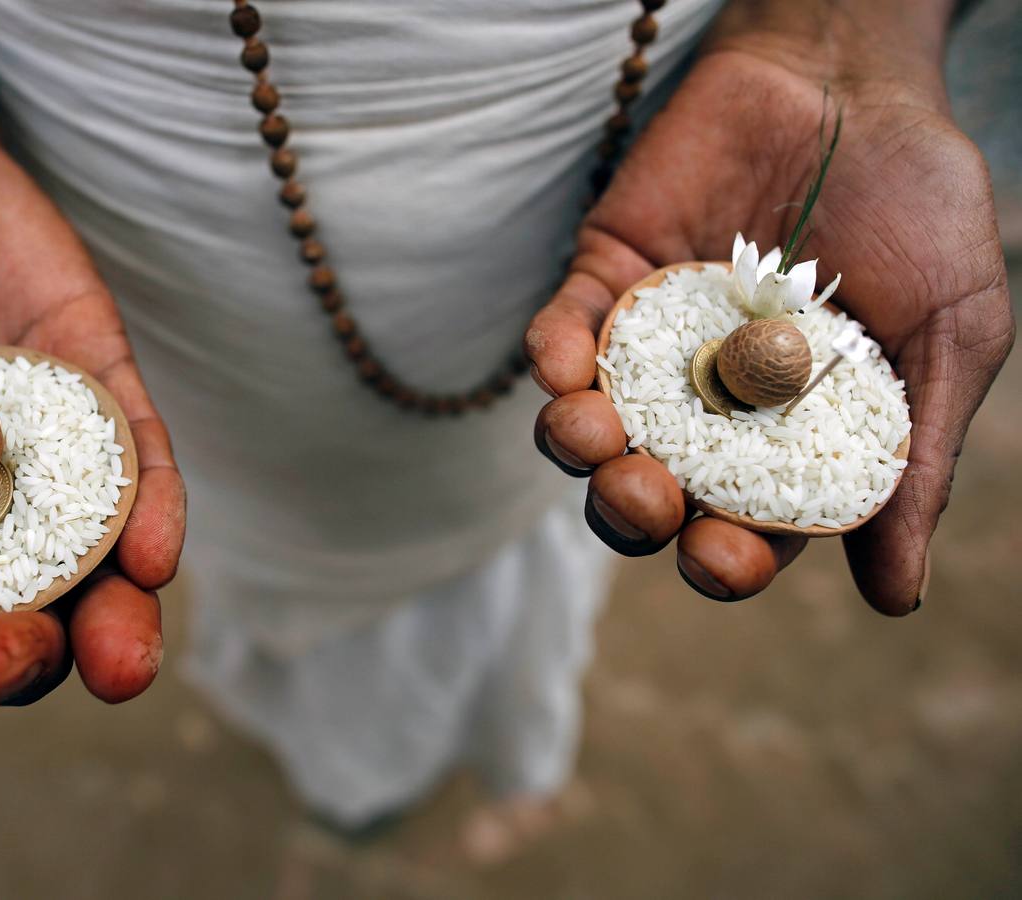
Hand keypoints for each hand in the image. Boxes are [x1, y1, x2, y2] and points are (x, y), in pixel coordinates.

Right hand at [0, 131, 186, 727]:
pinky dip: (154, 510)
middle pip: (25, 614)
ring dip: (116, 619)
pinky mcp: (102, 393)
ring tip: (117, 659)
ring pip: (100, 562)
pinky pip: (142, 463)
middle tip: (2, 663)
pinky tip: (154, 554)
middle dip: (21, 658)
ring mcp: (53, 457)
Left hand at [527, 48, 1012, 614]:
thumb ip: (915, 458)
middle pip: (650, 489)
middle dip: (633, 511)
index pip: (743, 525)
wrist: (859, 79)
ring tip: (590, 437)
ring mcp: (652, 344)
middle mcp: (710, 406)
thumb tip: (895, 597)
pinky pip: (564, 328)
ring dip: (577, 446)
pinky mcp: (609, 276)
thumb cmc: (921, 209)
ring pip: (591, 424)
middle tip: (646, 496)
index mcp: (788, 439)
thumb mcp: (948, 336)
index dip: (725, 558)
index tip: (721, 556)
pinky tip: (558, 366)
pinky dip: (552, 352)